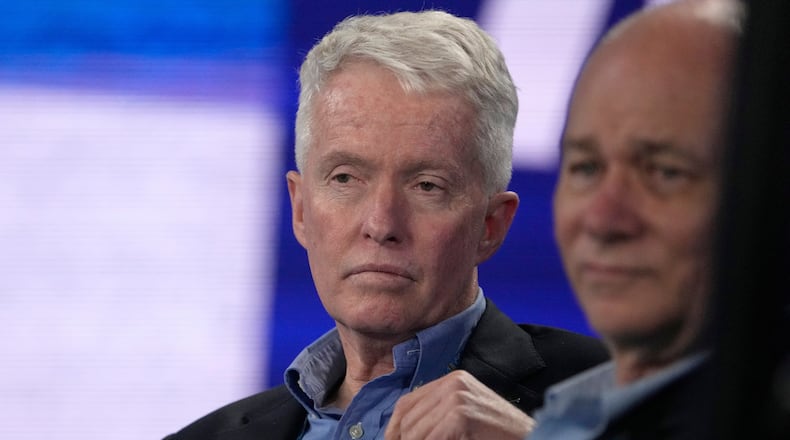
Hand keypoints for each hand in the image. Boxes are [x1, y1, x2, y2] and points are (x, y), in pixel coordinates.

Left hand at [384, 370, 535, 439]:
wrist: (531, 437)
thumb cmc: (498, 435)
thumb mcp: (464, 416)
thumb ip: (437, 417)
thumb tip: (401, 433)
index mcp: (454, 379)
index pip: (407, 402)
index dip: (394, 427)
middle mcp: (454, 383)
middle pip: (408, 417)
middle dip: (401, 439)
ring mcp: (458, 397)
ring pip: (415, 432)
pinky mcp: (461, 415)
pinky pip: (430, 439)